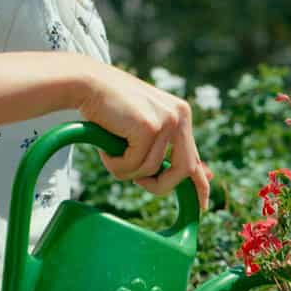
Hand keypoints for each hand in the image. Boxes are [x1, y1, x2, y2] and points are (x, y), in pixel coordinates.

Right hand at [75, 58, 211, 210]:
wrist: (88, 83)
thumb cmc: (109, 107)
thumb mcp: (141, 126)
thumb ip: (159, 147)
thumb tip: (179, 173)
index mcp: (181, 114)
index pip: (195, 157)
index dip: (200, 184)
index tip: (202, 206)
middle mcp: (180, 115)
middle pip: (184, 169)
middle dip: (161, 185)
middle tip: (140, 183)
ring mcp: (166, 120)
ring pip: (151, 169)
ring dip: (127, 170)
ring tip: (111, 154)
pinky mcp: (149, 127)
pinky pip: (135, 164)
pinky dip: (117, 164)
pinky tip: (106, 148)